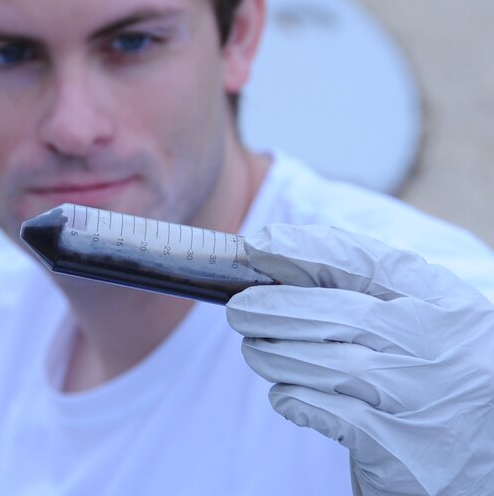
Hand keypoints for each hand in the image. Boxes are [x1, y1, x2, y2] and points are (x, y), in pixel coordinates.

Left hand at [226, 224, 493, 495]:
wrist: (490, 465)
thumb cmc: (440, 381)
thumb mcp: (427, 327)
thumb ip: (371, 296)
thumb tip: (283, 267)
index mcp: (446, 304)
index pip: (365, 260)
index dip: (303, 247)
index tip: (259, 243)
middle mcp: (438, 346)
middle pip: (332, 312)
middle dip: (271, 307)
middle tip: (239, 309)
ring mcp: (420, 399)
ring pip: (319, 362)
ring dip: (272, 354)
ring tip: (255, 350)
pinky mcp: (399, 451)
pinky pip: (322, 410)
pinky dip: (291, 397)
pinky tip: (285, 393)